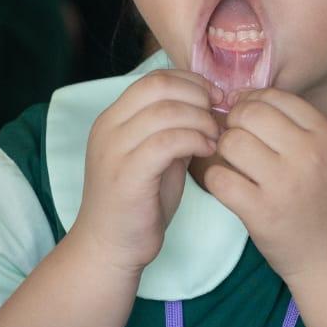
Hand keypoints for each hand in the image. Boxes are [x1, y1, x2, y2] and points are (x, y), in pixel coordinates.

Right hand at [64, 70, 220, 276]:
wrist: (109, 248)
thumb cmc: (137, 204)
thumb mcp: (155, 157)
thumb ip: (172, 130)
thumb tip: (206, 108)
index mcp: (112, 118)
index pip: (153, 79)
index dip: (189, 81)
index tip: (214, 97)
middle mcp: (108, 128)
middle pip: (158, 86)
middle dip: (196, 95)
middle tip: (218, 114)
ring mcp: (114, 150)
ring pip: (165, 111)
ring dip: (200, 119)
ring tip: (216, 137)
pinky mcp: (127, 174)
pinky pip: (166, 142)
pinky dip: (193, 140)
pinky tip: (206, 150)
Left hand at [201, 89, 326, 283]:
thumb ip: (296, 126)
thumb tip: (242, 98)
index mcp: (326, 135)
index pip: (275, 97)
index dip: (252, 102)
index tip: (246, 118)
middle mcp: (308, 155)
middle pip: (249, 114)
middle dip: (234, 123)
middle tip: (235, 140)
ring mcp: (284, 184)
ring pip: (230, 142)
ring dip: (223, 151)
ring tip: (232, 165)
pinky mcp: (261, 213)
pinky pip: (219, 179)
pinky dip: (215, 180)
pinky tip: (228, 187)